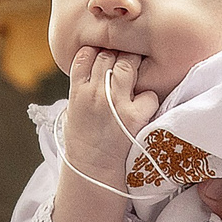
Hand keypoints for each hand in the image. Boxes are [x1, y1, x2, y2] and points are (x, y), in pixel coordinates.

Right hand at [63, 45, 158, 181]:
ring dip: (134, 66)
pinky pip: (148, 93)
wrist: (92, 171)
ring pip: (128, 65)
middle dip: (118, 54)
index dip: (97, 50)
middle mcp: (94, 93)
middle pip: (109, 55)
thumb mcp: (72, 109)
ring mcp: (115, 103)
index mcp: (76, 91)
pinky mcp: (134, 116)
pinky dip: (149, 98)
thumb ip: (82, 85)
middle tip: (124, 61)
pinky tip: (143, 106)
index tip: (104, 55)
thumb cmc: (83, 140)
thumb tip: (94, 62)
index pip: (86, 54)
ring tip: (136, 76)